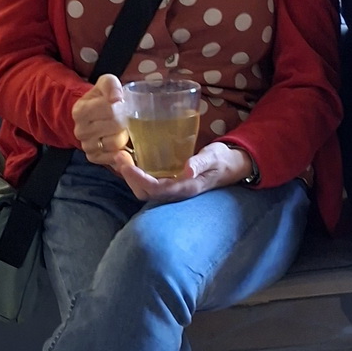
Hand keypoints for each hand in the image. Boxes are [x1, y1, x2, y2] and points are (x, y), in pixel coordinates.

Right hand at [71, 75, 130, 168]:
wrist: (96, 114)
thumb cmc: (104, 98)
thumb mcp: (106, 84)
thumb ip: (111, 86)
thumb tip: (116, 99)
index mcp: (80, 111)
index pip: (110, 109)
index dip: (122, 107)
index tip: (123, 105)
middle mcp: (80, 130)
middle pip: (115, 126)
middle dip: (125, 121)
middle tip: (126, 118)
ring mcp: (86, 146)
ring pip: (115, 144)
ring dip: (124, 136)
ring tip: (122, 129)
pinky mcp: (93, 157)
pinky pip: (112, 159)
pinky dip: (120, 153)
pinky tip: (121, 145)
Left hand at [117, 141, 254, 205]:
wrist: (233, 166)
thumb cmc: (223, 160)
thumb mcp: (214, 157)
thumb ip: (201, 162)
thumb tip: (188, 169)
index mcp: (187, 188)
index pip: (157, 189)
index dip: (139, 180)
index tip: (127, 166)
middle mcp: (177, 192)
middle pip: (146, 193)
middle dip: (130, 178)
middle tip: (118, 157)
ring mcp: (174, 190)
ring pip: (146, 190)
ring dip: (131, 176)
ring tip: (121, 158)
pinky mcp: (171, 183)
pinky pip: (150, 184)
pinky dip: (137, 175)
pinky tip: (132, 161)